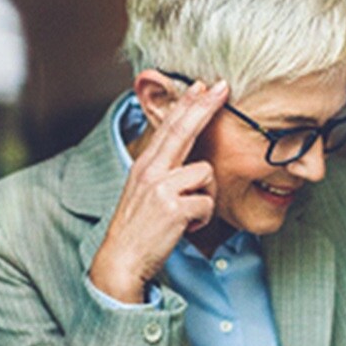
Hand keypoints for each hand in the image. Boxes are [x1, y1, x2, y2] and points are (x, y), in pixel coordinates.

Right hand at [89, 79, 228, 302]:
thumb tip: (191, 158)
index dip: (187, 105)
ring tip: (188, 214)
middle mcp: (151, 171)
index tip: (201, 86)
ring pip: (206, 173)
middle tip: (222, 87)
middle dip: (205, 107)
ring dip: (205, 197)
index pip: (169, 127)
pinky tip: (187, 227)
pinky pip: (207, 202)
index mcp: (145, 165)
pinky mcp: (174, 208)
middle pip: (183, 130)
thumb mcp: (146, 191)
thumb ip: (165, 171)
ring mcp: (161, 188)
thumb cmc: (141, 228)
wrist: (122, 259)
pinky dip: (203, 218)